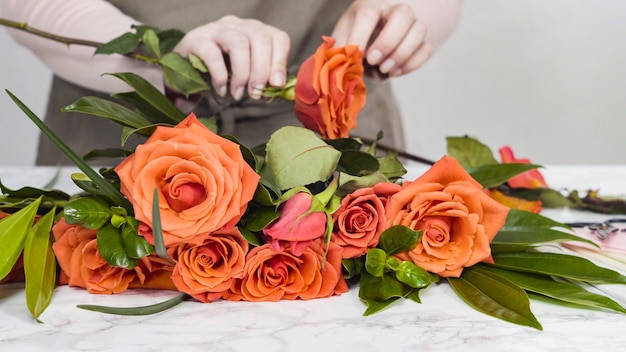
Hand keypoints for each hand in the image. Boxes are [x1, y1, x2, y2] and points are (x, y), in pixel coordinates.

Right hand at [174, 16, 289, 99]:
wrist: (181, 72)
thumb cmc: (219, 73)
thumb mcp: (245, 74)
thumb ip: (263, 78)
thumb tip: (279, 88)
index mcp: (254, 31)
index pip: (277, 37)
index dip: (280, 61)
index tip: (276, 85)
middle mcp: (237, 25)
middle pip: (260, 38)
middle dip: (261, 71)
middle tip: (255, 94)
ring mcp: (215, 29)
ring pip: (238, 43)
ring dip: (242, 73)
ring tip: (238, 94)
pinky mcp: (196, 40)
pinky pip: (213, 55)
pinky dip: (220, 76)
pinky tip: (221, 90)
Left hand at [332, 0, 431, 78]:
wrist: (370, 52)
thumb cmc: (354, 44)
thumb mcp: (342, 44)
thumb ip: (340, 51)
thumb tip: (341, 63)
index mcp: (369, 7)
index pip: (368, 13)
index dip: (361, 35)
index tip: (356, 54)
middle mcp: (392, 12)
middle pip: (403, 13)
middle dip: (388, 41)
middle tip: (373, 60)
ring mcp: (411, 25)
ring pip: (420, 30)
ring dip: (402, 54)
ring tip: (384, 69)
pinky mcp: (422, 42)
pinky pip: (426, 49)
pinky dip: (411, 64)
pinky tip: (394, 72)